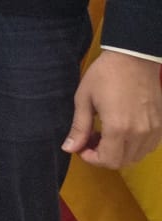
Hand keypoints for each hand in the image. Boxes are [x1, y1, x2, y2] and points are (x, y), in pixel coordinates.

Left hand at [64, 51, 161, 168]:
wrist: (134, 58)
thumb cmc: (105, 75)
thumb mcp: (84, 99)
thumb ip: (79, 127)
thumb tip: (69, 149)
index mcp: (118, 128)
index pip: (108, 160)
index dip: (91, 159)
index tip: (81, 147)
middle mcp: (139, 134)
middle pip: (122, 162)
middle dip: (103, 156)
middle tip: (91, 139)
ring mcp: (154, 130)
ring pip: (136, 156)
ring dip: (119, 152)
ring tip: (105, 134)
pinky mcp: (161, 125)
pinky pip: (148, 146)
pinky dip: (134, 146)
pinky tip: (123, 131)